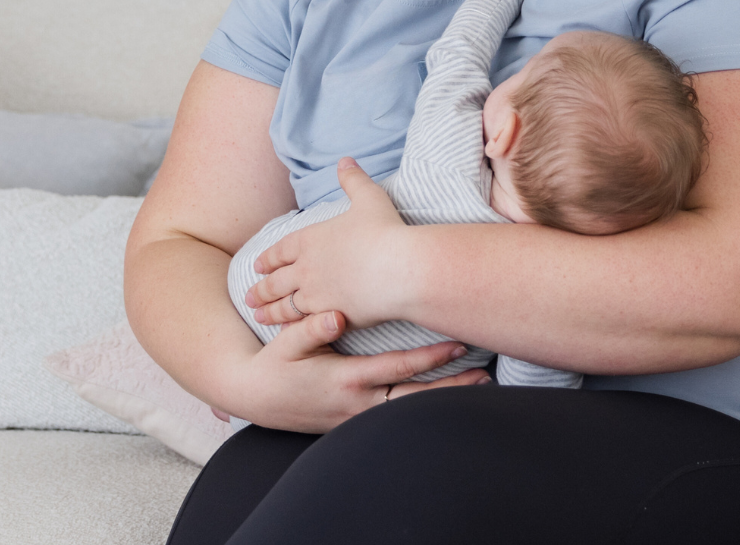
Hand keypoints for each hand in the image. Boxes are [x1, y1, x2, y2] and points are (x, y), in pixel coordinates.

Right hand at [231, 309, 490, 432]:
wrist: (255, 397)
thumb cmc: (275, 364)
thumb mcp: (286, 343)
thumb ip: (310, 329)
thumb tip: (336, 317)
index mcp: (346, 380)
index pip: (398, 368)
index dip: (430, 357)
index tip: (457, 343)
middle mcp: (358, 403)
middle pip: (415, 400)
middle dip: (450, 388)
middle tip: (484, 377)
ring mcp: (359, 417)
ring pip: (411, 411)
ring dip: (443, 399)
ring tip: (478, 385)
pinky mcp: (357, 421)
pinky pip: (399, 417)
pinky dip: (424, 408)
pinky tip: (446, 396)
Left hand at [247, 157, 407, 328]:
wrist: (400, 267)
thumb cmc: (385, 231)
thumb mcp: (369, 197)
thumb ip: (354, 179)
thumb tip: (345, 160)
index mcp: (311, 239)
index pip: (282, 250)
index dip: (269, 258)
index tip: (258, 266)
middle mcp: (306, 267)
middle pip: (276, 280)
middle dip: (261, 288)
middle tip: (249, 296)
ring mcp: (315, 294)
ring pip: (284, 305)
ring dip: (269, 311)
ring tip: (259, 316)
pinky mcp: (329, 315)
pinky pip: (302, 324)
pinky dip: (290, 328)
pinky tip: (285, 333)